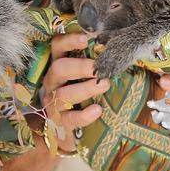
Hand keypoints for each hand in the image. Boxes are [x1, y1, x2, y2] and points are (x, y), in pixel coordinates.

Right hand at [2, 33, 108, 170]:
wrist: (64, 132)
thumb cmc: (78, 97)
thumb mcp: (81, 78)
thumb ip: (93, 65)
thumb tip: (118, 51)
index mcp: (57, 66)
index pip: (57, 47)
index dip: (69, 40)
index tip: (87, 38)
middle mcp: (51, 82)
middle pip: (59, 68)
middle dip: (80, 66)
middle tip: (99, 67)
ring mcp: (52, 103)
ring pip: (65, 93)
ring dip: (86, 88)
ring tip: (105, 84)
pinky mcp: (59, 123)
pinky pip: (70, 118)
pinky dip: (84, 115)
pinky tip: (98, 110)